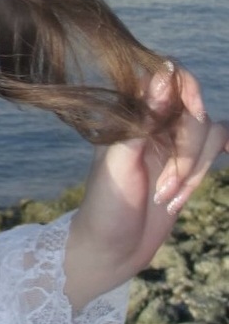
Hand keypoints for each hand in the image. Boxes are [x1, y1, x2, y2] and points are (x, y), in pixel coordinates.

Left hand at [65, 64, 228, 311]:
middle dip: (187, 152)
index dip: (186, 89)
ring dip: (194, 170)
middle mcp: (153, 122)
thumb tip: (162, 75)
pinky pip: (216, 145)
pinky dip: (216, 158)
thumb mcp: (118, 163)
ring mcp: (172, 142)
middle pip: (195, 109)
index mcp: (129, 114)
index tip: (190, 110)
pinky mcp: (187, 163)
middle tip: (164, 188)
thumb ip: (141, 120)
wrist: (112, 248)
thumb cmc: (106, 205)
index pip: (167, 77)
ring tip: (167, 199)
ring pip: (210, 132)